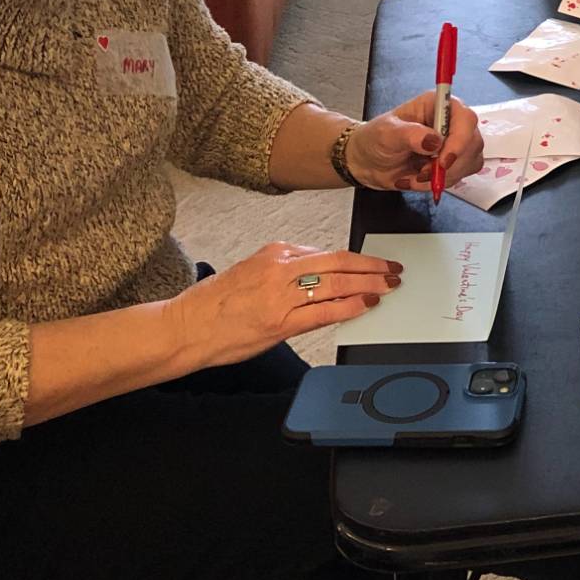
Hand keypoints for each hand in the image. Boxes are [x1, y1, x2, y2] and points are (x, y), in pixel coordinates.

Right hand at [172, 242, 402, 368]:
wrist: (185, 327)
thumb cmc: (214, 303)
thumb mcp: (251, 270)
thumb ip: (285, 268)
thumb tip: (319, 269)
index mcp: (275, 253)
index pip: (327, 252)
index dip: (358, 259)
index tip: (375, 263)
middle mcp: (280, 269)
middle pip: (339, 262)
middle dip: (372, 267)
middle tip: (394, 270)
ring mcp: (281, 296)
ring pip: (337, 284)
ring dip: (369, 285)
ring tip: (388, 287)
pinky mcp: (279, 323)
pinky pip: (323, 312)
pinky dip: (349, 307)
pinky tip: (366, 305)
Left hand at [347, 94, 484, 192]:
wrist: (368, 162)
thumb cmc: (375, 139)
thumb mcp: (386, 133)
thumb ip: (410, 134)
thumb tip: (434, 140)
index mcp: (436, 106)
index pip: (465, 118)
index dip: (460, 140)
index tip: (444, 159)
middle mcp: (449, 123)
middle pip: (472, 142)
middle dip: (450, 164)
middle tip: (424, 172)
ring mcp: (453, 144)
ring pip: (469, 162)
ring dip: (443, 176)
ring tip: (417, 176)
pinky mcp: (452, 163)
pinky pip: (460, 176)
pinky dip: (439, 184)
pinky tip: (418, 180)